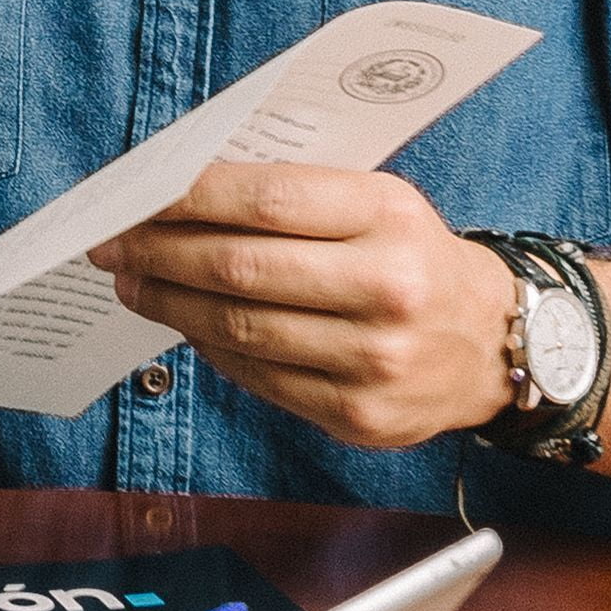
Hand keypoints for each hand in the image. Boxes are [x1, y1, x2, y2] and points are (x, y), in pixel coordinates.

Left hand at [88, 163, 520, 452]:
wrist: (496, 343)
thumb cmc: (414, 257)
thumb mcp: (378, 203)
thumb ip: (294, 196)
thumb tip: (180, 197)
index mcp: (389, 218)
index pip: (266, 201)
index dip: (188, 198)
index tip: (137, 194)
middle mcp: (387, 289)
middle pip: (240, 268)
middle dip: (160, 253)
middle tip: (113, 244)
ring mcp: (373, 360)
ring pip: (239, 330)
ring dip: (170, 305)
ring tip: (135, 285)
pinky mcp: (359, 416)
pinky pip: (259, 379)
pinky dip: (212, 350)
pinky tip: (188, 327)